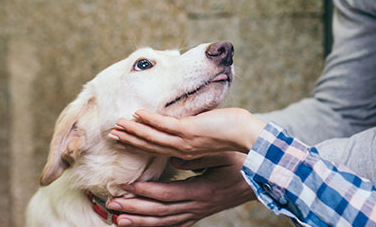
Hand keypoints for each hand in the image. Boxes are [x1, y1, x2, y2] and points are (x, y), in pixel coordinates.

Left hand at [107, 152, 254, 226]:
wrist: (262, 181)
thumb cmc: (244, 162)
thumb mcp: (224, 155)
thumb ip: (199, 157)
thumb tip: (174, 157)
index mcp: (202, 191)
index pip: (168, 194)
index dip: (147, 192)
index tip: (127, 186)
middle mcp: (198, 206)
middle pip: (160, 212)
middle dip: (134, 209)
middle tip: (112, 204)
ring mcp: (198, 213)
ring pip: (164, 222)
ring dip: (140, 221)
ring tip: (118, 219)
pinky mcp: (199, 214)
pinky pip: (175, 225)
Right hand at [109, 108, 265, 159]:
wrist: (249, 137)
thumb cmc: (233, 133)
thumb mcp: (208, 134)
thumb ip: (193, 132)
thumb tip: (184, 126)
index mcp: (186, 152)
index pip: (157, 148)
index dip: (139, 144)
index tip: (124, 139)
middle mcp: (182, 150)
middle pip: (150, 145)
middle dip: (130, 139)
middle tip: (112, 134)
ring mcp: (185, 142)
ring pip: (153, 137)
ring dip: (134, 130)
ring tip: (118, 125)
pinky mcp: (191, 132)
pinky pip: (166, 126)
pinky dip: (151, 120)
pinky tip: (138, 114)